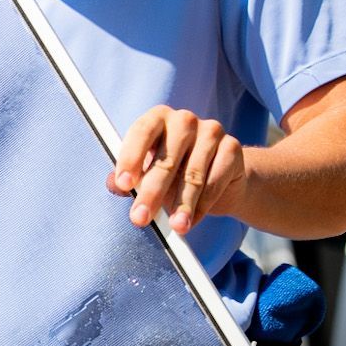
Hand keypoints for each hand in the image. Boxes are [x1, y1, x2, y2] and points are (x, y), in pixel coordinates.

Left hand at [107, 105, 246, 235]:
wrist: (221, 177)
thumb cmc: (175, 173)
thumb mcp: (149, 174)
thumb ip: (131, 178)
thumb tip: (113, 184)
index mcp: (158, 118)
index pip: (141, 133)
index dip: (131, 158)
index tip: (123, 185)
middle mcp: (184, 120)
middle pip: (167, 159)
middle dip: (152, 193)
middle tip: (140, 219)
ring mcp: (211, 131)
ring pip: (193, 175)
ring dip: (182, 206)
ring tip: (175, 227)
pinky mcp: (232, 147)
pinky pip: (215, 180)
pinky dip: (203, 205)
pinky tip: (193, 220)